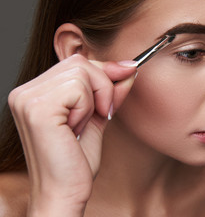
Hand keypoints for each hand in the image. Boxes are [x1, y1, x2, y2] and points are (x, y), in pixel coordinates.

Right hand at [8, 54, 136, 215]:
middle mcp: (25, 91)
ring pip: (82, 72)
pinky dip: (87, 109)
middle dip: (103, 86)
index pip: (75, 63)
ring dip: (95, 100)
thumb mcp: (97, 116)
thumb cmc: (78, 160)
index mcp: (36, 92)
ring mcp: (27, 98)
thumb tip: (128, 67)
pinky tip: (76, 129)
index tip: (127, 73)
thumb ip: (110, 90)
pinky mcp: (37, 109)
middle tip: (101, 114)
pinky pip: (79, 89)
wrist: (65, 192)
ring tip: (83, 125)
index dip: (104, 71)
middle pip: (80, 62)